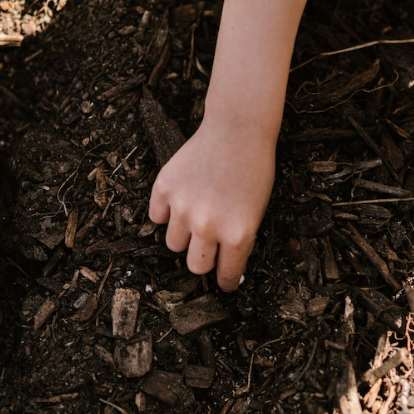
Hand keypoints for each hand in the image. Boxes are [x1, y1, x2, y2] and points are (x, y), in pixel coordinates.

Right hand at [148, 119, 275, 291]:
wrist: (238, 130)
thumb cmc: (253, 170)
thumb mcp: (256, 211)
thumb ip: (238, 239)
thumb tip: (222, 267)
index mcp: (237, 234)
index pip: (226, 275)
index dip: (226, 281)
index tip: (225, 283)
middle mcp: (208, 225)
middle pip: (195, 266)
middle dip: (203, 259)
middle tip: (209, 244)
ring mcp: (183, 207)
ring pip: (173, 244)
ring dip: (184, 235)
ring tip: (196, 214)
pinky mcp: (164, 188)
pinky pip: (156, 216)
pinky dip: (166, 212)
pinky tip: (181, 198)